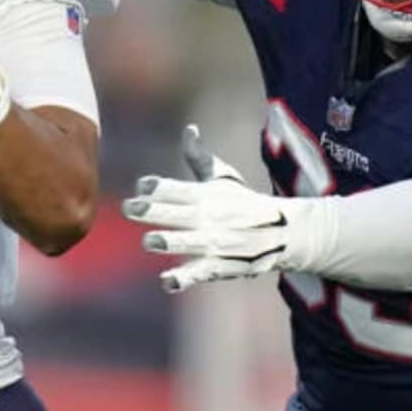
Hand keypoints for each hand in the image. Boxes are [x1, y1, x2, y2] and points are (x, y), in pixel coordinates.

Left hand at [122, 124, 296, 291]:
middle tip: (129, 208)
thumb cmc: (243, 201)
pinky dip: (185, 278)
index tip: (142, 185)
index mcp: (206, 195)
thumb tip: (189, 129)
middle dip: (152, 211)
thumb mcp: (223, 177)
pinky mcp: (219, 267)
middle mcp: (209, 218)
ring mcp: (215, 243)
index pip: (177, 189)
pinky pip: (201, 273)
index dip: (158, 186)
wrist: (282, 232)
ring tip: (150, 240)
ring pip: (189, 242)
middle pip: (177, 213)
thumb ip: (199, 157)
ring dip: (170, 241)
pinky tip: (167, 281)